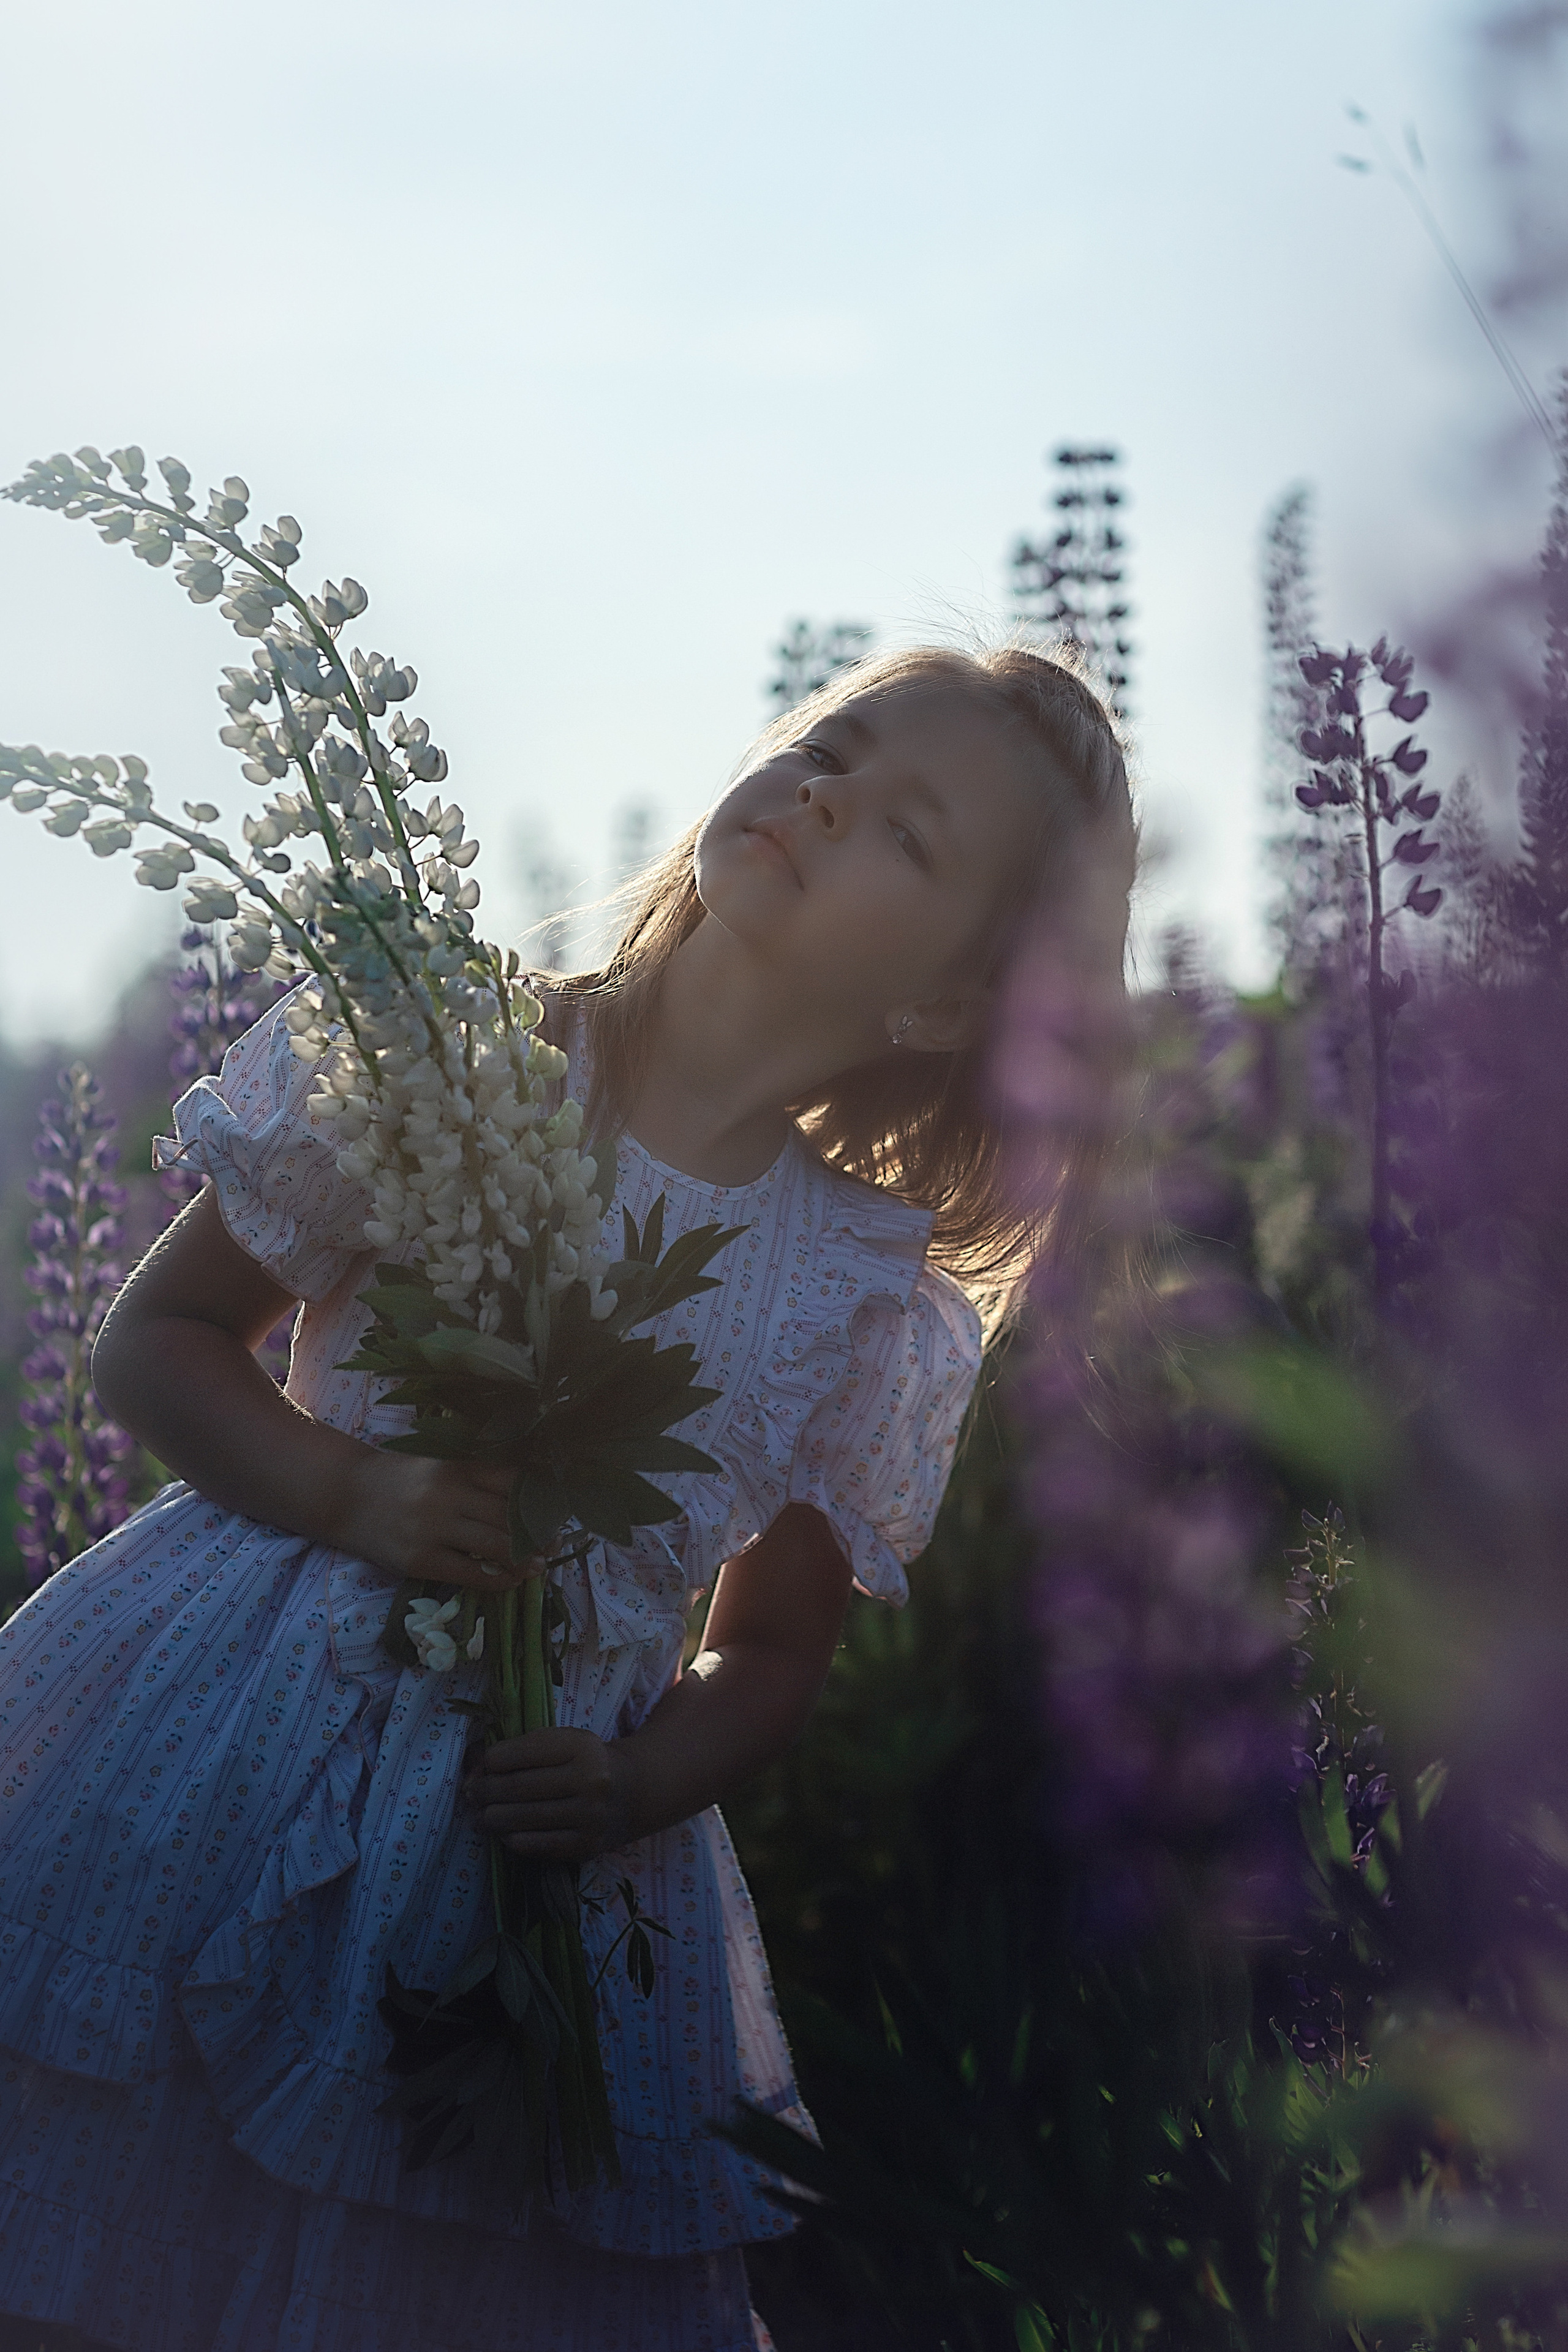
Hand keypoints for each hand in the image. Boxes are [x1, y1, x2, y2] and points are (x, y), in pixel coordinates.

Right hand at [332, 1451, 539, 1590]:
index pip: (513, 1482)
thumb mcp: (440, 1463)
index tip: (558, 1511)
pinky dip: (498, 1580)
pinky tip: (512, 1580)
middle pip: (511, 1517)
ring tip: (541, 1564)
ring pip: (496, 1547)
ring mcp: (434, 1528)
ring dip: (526, 1559)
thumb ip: (478, 1474)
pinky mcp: (420, 1559)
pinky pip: (470, 1574)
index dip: (541, 1500)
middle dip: (540, 1534)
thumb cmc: (401, 1479)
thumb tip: (530, 1493)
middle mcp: (449, 1494)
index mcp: (458, 1466)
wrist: (345, 1495)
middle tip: (556, 1543)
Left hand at [465, 1728, 634, 1861]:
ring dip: (493, 1819)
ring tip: (480, 1816)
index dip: (492, 1761)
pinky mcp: (586, 1846)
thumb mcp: (561, 1742)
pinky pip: (537, 1845)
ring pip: (525, 1819)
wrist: (631, 1793)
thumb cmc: (585, 1762)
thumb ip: (521, 1750)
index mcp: (581, 1746)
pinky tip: (504, 1833)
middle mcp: (590, 1780)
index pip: (524, 1753)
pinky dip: (513, 1840)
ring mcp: (589, 1817)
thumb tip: (474, 1766)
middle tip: (471, 1794)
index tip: (480, 1766)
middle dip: (486, 1791)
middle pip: (520, 1787)